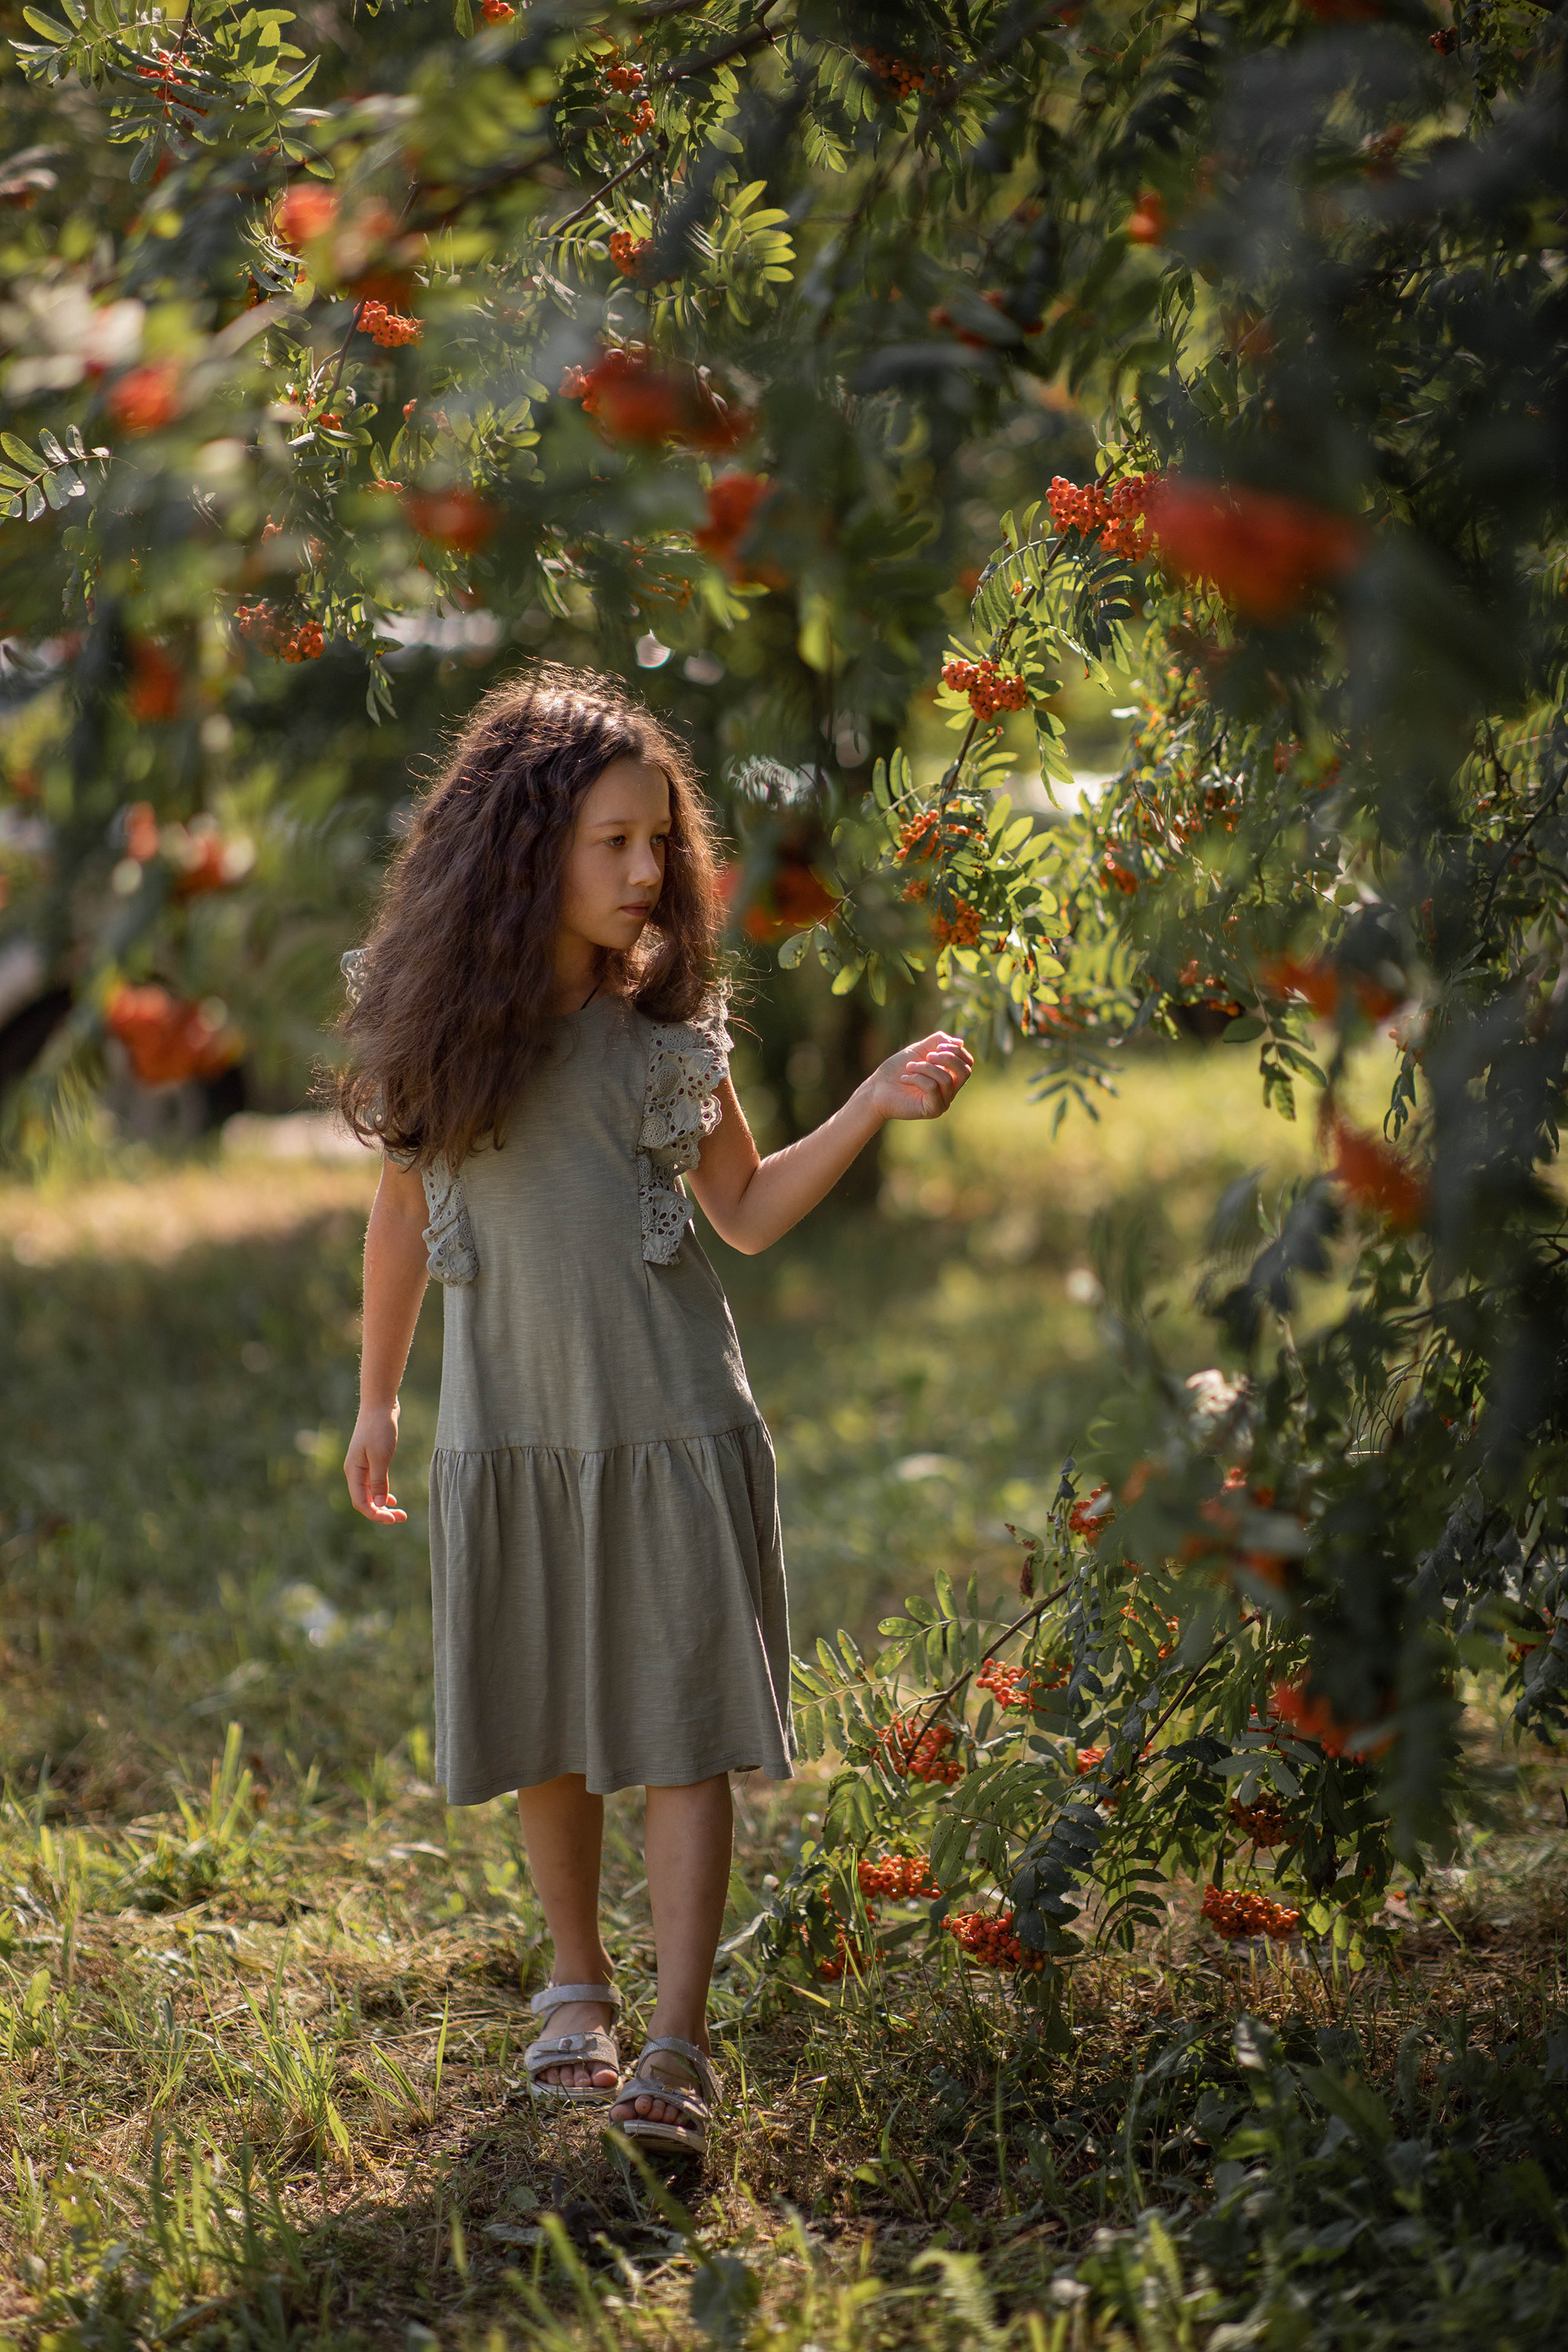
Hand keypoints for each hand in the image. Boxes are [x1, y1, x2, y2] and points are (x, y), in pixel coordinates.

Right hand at [344, 1405, 406, 1524]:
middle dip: (381, 1513)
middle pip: (365, 1501)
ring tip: (400, 1513)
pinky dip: (383, 1494)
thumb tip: (380, 1506)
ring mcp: (362, 1467)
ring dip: (383, 1505)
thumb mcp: (381, 1456)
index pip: (360, 1502)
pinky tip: (393, 1499)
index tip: (393, 1520)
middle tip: (402, 1518)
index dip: (375, 1514)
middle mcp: (355, 1472)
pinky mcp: (371, 1461)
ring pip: (370, 1494)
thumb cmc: (379, 1428)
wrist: (379, 1404)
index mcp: (353, 1472)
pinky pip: (374, 1485)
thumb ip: (379, 1482)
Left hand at [861, 1032, 973, 1124]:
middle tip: (927, 1056)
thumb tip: (960, 1042)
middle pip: (965, 1071)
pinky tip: (905, 1079)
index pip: (967, 1063)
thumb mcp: (919, 1049)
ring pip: (946, 1079)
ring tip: (909, 1068)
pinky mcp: (933, 1110)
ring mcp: (943, 1102)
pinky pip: (933, 1088)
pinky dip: (917, 1079)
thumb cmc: (897, 1069)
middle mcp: (950, 1090)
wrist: (877, 1088)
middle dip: (947, 1058)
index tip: (937, 1046)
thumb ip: (938, 1042)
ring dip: (925, 1068)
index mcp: (949, 1075)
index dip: (955, 1051)